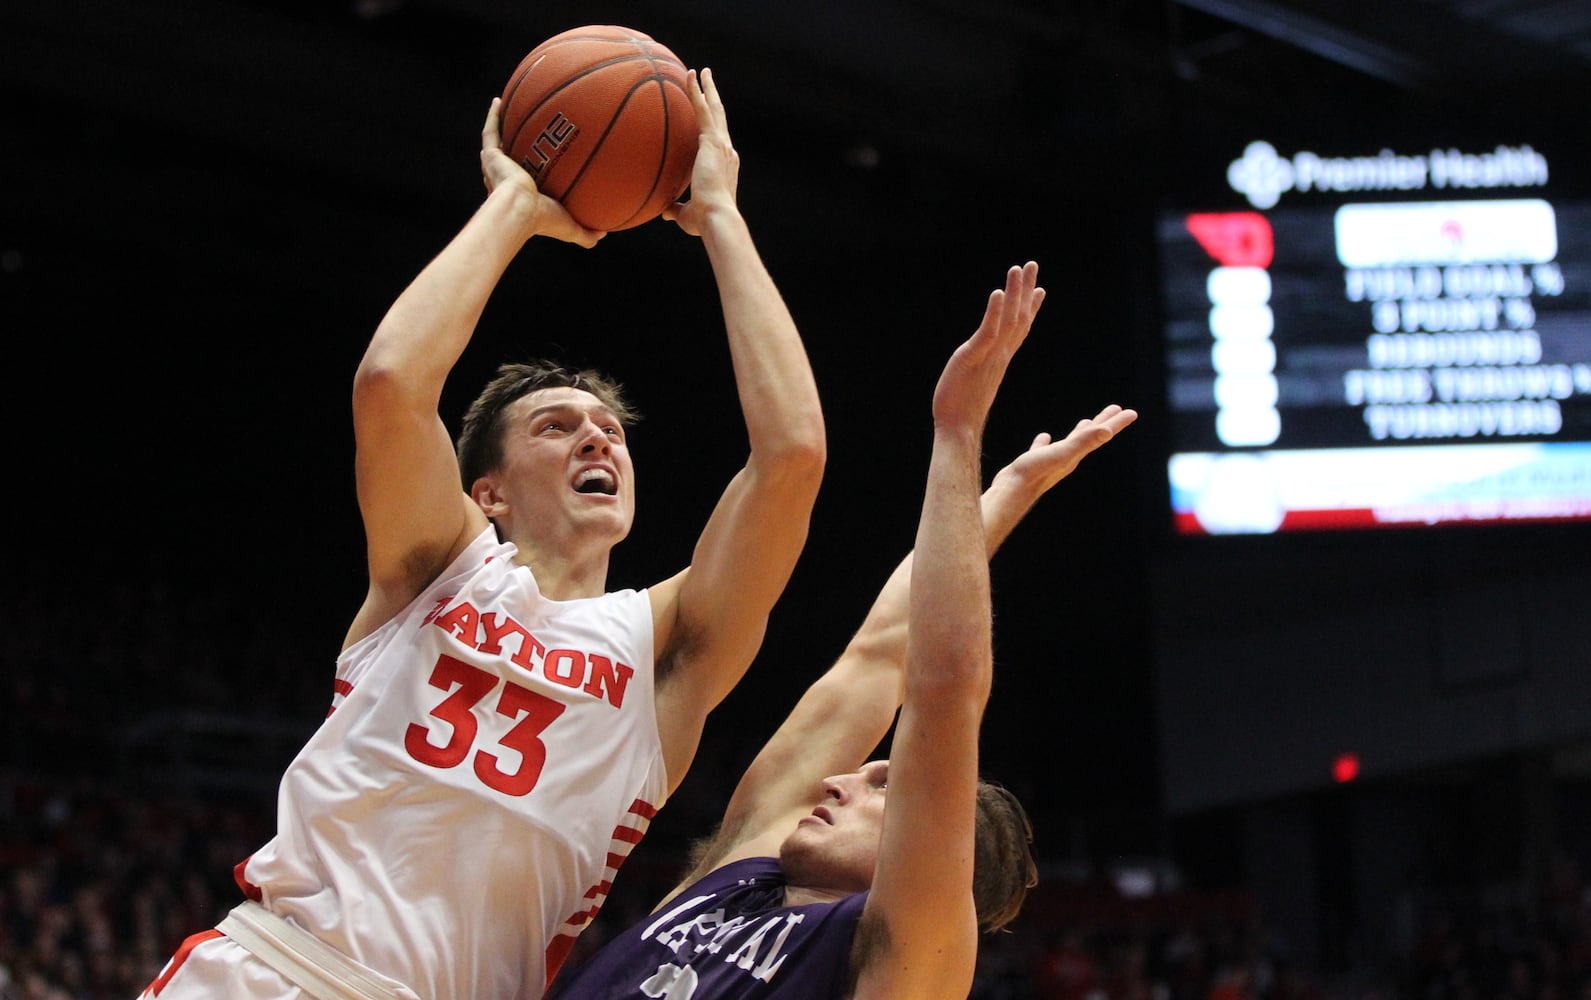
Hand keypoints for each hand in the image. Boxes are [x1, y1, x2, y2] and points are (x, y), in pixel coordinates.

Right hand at [480, 98, 603, 247]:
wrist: (520, 211)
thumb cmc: (543, 221)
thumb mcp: (570, 227)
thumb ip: (586, 233)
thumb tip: (605, 234)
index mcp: (520, 195)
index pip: (523, 181)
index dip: (529, 172)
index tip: (541, 161)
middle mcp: (505, 180)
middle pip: (508, 159)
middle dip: (513, 147)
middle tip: (523, 133)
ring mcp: (497, 167)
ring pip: (496, 142)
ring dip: (501, 127)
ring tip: (508, 109)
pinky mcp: (491, 157)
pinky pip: (491, 131)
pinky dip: (493, 116)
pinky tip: (499, 100)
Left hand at [662, 68, 739, 236]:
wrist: (716, 217)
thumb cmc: (704, 221)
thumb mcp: (687, 215)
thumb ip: (676, 209)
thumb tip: (664, 212)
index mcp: (724, 166)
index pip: (718, 140)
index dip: (714, 126)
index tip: (708, 115)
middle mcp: (727, 151)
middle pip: (720, 118)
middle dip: (714, 98)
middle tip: (709, 81)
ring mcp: (722, 144)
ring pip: (715, 109)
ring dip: (707, 89)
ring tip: (702, 71)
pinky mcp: (713, 141)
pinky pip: (703, 109)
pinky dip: (697, 92)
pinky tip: (690, 76)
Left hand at [931, 262, 1045, 434]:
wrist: (958, 430)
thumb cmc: (962, 410)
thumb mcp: (977, 380)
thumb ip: (983, 367)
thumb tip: (983, 364)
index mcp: (1000, 358)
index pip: (1019, 329)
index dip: (1030, 308)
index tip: (1040, 289)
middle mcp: (999, 354)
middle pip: (1019, 317)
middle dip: (1026, 290)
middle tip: (1033, 265)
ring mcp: (989, 355)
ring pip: (1007, 319)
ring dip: (1014, 293)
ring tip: (1018, 269)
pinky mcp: (973, 358)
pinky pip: (988, 332)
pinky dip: (994, 312)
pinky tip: (998, 293)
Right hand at [989, 405, 1138, 501]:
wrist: (1010, 492)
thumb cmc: (1035, 472)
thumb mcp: (1062, 453)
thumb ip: (1084, 442)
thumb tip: (1108, 431)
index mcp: (1076, 454)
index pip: (1101, 434)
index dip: (1117, 422)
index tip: (1132, 412)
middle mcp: (1067, 458)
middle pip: (1090, 436)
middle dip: (1104, 422)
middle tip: (1116, 409)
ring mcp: (1050, 461)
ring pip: (1070, 443)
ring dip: (1080, 432)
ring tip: (1086, 422)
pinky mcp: (1033, 462)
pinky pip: (1043, 449)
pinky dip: (1044, 442)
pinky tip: (1044, 438)